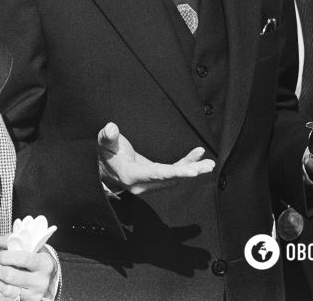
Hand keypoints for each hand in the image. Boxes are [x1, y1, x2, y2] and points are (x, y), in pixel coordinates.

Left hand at [0, 234, 56, 300]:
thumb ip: (15, 242)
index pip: (22, 259)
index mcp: (44, 263)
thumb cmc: (39, 260)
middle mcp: (41, 280)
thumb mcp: (33, 248)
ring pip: (8, 289)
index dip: (6, 257)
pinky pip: (8, 297)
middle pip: (11, 276)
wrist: (50, 278)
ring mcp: (35, 293)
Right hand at [97, 122, 214, 194]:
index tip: (193, 172)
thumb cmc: (105, 153)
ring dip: (192, 170)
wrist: (103, 168)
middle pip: (170, 178)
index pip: (157, 174)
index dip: (176, 172)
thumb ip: (107, 136)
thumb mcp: (104, 143)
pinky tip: (197, 157)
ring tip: (209, 164)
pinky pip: (172, 173)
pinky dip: (185, 165)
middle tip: (208, 167)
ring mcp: (149, 183)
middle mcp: (142, 183)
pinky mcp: (154, 178)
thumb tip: (111, 127)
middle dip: (190, 172)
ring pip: (174, 177)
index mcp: (131, 175)